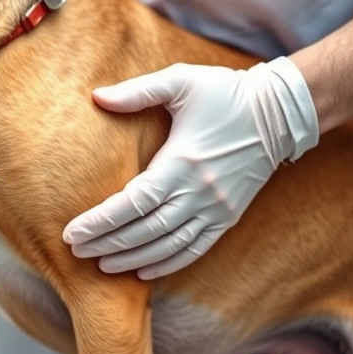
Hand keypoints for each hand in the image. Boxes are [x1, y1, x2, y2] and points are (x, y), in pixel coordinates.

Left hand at [63, 57, 319, 279]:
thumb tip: (97, 97)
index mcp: (182, 162)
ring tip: (102, 265)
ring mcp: (216, 208)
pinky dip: (168, 263)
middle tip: (76, 251)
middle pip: (146, 230)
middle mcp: (199, 192)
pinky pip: (195, 249)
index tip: (72, 232)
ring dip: (133, 259)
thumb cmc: (226, 92)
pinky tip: (144, 272)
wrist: (280, 112)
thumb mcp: (181, 81)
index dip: (101, 221)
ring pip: (169, 245)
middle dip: (108, 243)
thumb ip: (138, 91)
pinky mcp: (228, 216)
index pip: (134, 203)